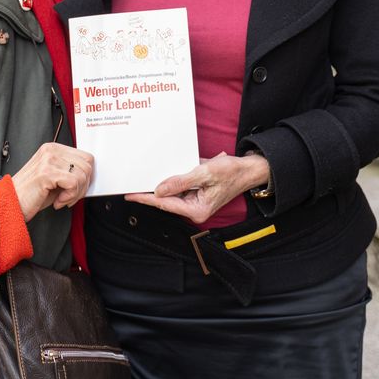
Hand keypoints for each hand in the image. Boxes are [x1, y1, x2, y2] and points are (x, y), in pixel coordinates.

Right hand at [12, 142, 94, 221]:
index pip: (86, 157)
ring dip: (76, 193)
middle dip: (83, 186)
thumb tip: (90, 175)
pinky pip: (74, 183)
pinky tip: (58, 201)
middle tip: (69, 197)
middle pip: (87, 165)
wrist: (11, 203)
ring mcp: (48, 160)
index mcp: (53, 148)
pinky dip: (69, 197)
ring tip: (62, 199)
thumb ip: (69, 170)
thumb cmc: (31, 193)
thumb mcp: (54, 177)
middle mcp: (51, 150)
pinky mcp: (47, 172)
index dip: (86, 176)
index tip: (76, 189)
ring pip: (82, 174)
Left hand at [125, 152, 269, 224]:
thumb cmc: (232, 172)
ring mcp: (196, 201)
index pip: (165, 204)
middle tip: (131, 184)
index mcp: (196, 210)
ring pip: (171, 193)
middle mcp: (194, 209)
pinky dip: (172, 180)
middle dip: (150, 192)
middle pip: (166, 200)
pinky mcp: (197, 193)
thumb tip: (159, 190)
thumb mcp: (205, 173)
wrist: (249, 169)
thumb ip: (181, 182)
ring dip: (161, 185)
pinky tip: (164, 172)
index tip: (130, 195)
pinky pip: (180, 187)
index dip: (146, 198)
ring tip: (143, 177)